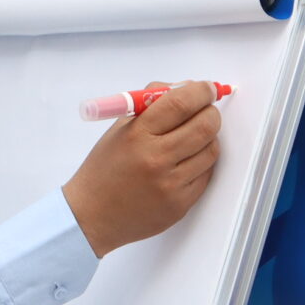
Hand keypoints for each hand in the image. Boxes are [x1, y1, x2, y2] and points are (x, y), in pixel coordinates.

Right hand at [62, 81, 222, 256]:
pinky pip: (206, 174)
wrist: (93, 216)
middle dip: (211, 113)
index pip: (180, 103)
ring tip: (191, 139)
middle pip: (205, 125)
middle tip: (206, 112)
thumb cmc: (105, 169)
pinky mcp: (180, 204)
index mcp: (137, 135)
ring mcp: (170, 184)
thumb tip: (188, 88)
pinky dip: (201, 163)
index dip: (201, 91)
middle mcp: (156, 159)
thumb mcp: (119, 129)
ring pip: (211, 150)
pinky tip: (184, 163)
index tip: (207, 89)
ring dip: (208, 139)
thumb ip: (152, 105)